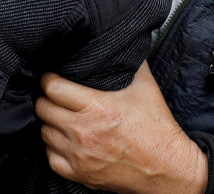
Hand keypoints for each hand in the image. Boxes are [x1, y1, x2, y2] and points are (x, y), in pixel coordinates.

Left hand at [36, 62, 207, 193]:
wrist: (170, 169)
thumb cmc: (157, 128)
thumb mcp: (145, 87)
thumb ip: (129, 61)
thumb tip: (120, 39)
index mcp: (97, 107)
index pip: (52, 87)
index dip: (48, 79)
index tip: (52, 77)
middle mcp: (84, 131)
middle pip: (43, 108)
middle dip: (47, 99)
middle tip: (55, 96)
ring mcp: (80, 155)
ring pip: (44, 132)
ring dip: (50, 123)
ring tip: (61, 117)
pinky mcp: (81, 174)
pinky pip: (51, 157)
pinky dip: (54, 148)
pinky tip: (65, 140)